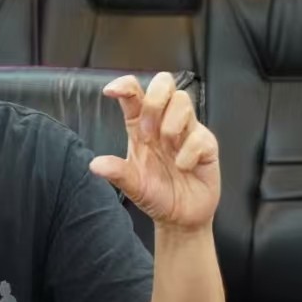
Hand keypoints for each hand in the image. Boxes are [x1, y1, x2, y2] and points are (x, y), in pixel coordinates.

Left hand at [89, 72, 219, 230]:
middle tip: (147, 132)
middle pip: (164, 83)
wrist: (181, 217)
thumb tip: (94, 165)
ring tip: (167, 151)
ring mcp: (187, 131)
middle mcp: (164, 122)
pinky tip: (182, 167)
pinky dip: (188, 153)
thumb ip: (116, 173)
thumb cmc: (156, 194)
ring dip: (171, 125)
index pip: (134, 93)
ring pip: (182, 100)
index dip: (124, 85)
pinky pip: (199, 135)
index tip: (111, 91)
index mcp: (141, 126)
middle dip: (154, 101)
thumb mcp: (133, 185)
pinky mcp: (206, 144)